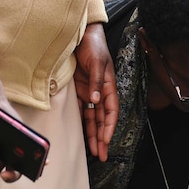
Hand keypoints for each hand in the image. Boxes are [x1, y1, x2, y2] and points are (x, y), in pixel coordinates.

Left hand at [74, 23, 117, 160]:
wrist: (81, 34)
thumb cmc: (93, 45)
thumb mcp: (98, 63)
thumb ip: (97, 82)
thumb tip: (96, 100)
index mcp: (109, 86)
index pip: (111, 111)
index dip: (109, 126)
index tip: (105, 140)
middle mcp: (100, 92)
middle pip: (102, 119)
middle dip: (102, 138)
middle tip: (102, 155)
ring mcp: (89, 92)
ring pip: (92, 118)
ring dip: (93, 134)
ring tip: (94, 151)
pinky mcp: (78, 90)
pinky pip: (81, 110)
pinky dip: (83, 123)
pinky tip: (83, 136)